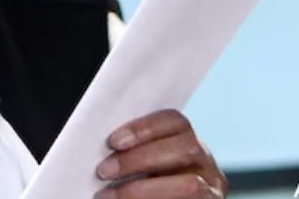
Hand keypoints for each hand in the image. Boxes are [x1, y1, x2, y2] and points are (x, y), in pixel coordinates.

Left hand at [94, 109, 226, 197]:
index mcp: (187, 141)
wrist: (154, 197)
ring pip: (191, 184)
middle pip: (185, 148)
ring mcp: (212, 189)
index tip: (113, 142)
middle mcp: (206, 163)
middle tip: (104, 171)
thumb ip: (129, 152)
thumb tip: (101, 151)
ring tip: (108, 196)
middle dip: (139, 159)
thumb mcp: (138, 164)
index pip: (175, 121)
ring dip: (143, 189)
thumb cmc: (140, 184)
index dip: (143, 128)